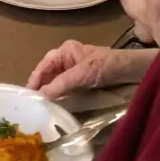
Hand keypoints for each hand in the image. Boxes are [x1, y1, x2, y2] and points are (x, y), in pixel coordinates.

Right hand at [27, 40, 155, 99]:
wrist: (131, 71)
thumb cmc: (107, 66)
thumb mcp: (83, 73)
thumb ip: (62, 83)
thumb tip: (41, 96)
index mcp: (65, 51)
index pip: (44, 65)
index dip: (35, 80)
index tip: (27, 95)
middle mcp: (67, 60)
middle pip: (48, 75)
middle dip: (40, 88)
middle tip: (32, 105)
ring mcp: (75, 72)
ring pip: (56, 84)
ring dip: (50, 95)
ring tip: (41, 109)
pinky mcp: (83, 84)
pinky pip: (67, 90)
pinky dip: (61, 98)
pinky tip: (57, 107)